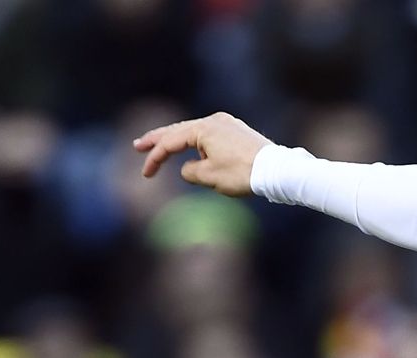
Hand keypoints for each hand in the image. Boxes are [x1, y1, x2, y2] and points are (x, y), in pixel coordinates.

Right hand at [133, 112, 271, 196]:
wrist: (278, 171)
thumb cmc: (243, 173)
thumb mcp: (210, 177)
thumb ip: (190, 172)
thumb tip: (188, 168)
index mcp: (203, 129)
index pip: (170, 143)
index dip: (155, 158)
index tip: (146, 173)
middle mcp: (214, 121)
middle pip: (178, 130)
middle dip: (158, 139)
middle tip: (139, 145)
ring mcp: (228, 124)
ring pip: (195, 132)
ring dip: (179, 142)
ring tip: (163, 149)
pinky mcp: (238, 132)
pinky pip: (211, 136)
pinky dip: (198, 143)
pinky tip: (195, 150)